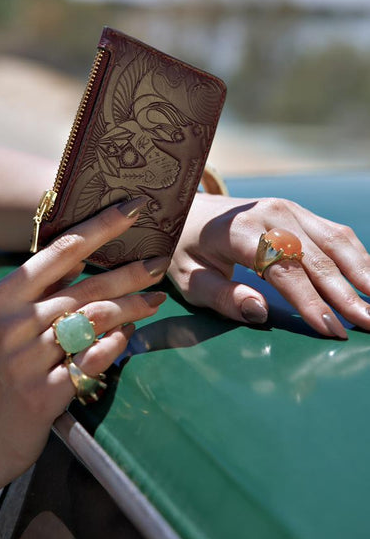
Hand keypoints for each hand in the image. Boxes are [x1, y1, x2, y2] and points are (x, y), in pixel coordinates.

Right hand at [0, 197, 167, 497]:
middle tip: (160, 263)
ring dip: (132, 308)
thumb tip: (81, 255)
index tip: (134, 207)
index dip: (102, 226)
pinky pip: (94, 360)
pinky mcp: (44, 395)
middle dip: (130, 272)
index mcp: (4, 297)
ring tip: (156, 301)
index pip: (62, 249)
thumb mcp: (0, 324)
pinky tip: (129, 336)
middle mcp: (15, 323)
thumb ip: (37, 292)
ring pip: (95, 321)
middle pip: (88, 286)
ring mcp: (28, 360)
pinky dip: (116, 345)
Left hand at [169, 193, 369, 339]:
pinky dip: (357, 258)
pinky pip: (335, 234)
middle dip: (345, 294)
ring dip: (362, 274)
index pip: (282, 269)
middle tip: (368, 324)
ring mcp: (289, 208)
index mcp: (240, 230)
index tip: (331, 330)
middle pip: (315, 257)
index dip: (309, 301)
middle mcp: (270, 213)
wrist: (188, 211)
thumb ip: (222, 296)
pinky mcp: (300, 212)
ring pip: (335, 241)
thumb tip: (260, 312)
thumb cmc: (186, 250)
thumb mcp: (189, 279)